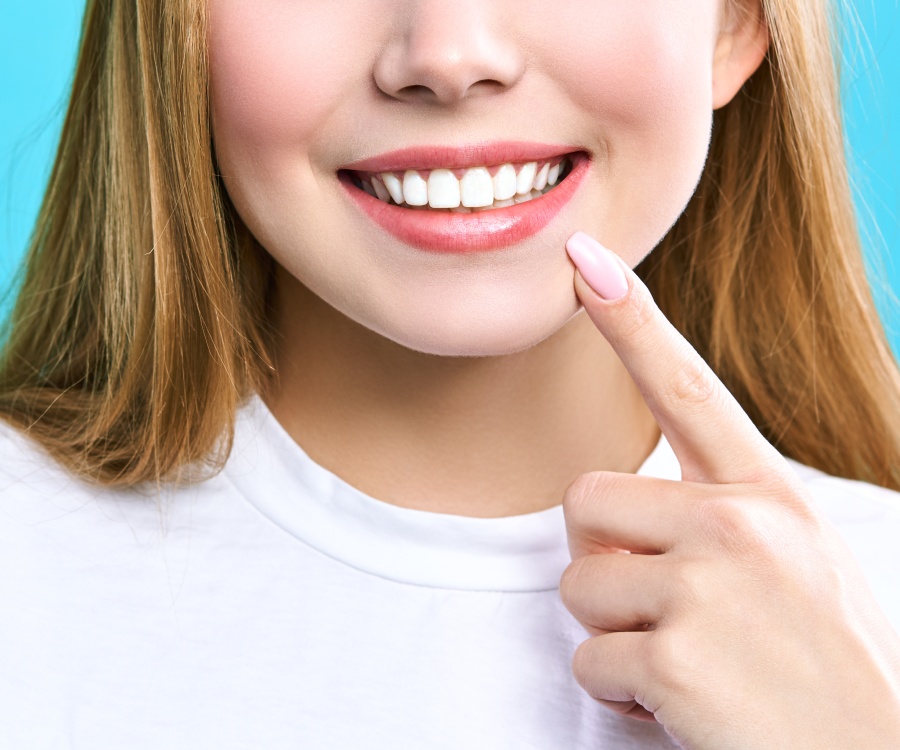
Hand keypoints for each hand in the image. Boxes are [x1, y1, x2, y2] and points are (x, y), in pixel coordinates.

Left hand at [558, 230, 899, 748]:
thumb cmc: (824, 667)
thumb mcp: (796, 565)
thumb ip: (717, 520)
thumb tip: (614, 516)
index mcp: (769, 496)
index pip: (688, 386)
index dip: (631, 320)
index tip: (584, 260)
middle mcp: (739, 524)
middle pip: (584, 500)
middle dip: (602, 559)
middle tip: (666, 608)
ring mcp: (707, 586)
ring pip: (576, 583)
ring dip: (613, 630)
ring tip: (687, 658)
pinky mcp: (679, 656)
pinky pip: (589, 660)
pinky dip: (621, 693)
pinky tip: (684, 705)